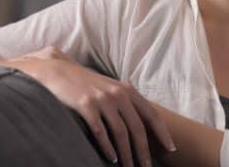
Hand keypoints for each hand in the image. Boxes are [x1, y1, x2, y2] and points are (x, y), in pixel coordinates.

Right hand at [6, 47, 175, 166]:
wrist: (58, 71)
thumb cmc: (86, 83)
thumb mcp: (110, 88)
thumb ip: (126, 102)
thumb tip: (142, 124)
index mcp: (127, 90)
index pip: (151, 114)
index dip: (162, 133)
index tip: (171, 149)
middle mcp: (118, 93)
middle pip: (137, 128)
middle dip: (144, 151)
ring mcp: (102, 99)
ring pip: (120, 133)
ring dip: (126, 154)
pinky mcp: (86, 106)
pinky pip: (100, 132)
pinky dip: (107, 148)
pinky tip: (111, 158)